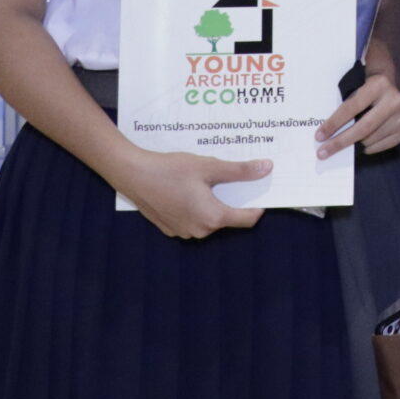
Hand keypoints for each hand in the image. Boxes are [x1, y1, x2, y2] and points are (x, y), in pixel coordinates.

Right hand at [111, 146, 269, 239]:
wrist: (133, 175)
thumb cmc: (171, 170)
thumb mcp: (210, 166)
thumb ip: (240, 171)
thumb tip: (266, 168)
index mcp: (212, 217)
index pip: (247, 219)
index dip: (258, 205)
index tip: (263, 190)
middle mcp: (199, 230)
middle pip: (228, 218)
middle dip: (234, 200)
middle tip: (233, 178)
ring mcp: (183, 231)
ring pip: (210, 218)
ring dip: (215, 202)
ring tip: (211, 180)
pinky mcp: (171, 228)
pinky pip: (194, 219)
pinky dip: (198, 206)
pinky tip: (191, 188)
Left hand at [317, 67, 399, 157]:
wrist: (391, 81)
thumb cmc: (366, 86)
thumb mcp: (356, 88)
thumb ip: (346, 106)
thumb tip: (327, 133)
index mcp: (379, 84)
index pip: (352, 107)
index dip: (334, 123)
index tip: (319, 136)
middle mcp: (394, 100)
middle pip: (363, 127)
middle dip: (340, 142)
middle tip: (323, 152)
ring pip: (371, 139)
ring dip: (355, 144)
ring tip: (345, 142)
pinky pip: (381, 146)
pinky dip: (368, 148)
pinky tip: (362, 143)